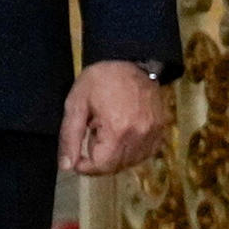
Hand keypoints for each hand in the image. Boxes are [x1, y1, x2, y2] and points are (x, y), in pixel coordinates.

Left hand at [62, 59, 168, 178]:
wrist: (130, 62)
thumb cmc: (98, 81)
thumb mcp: (75, 105)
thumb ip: (70, 138)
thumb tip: (66, 167)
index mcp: (118, 129)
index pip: (102, 166)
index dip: (85, 167)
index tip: (76, 158)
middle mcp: (140, 134)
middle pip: (117, 166)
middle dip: (98, 160)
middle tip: (91, 136)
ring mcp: (154, 132)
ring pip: (132, 162)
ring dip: (115, 157)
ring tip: (106, 133)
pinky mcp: (161, 129)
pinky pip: (146, 153)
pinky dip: (131, 153)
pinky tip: (121, 137)